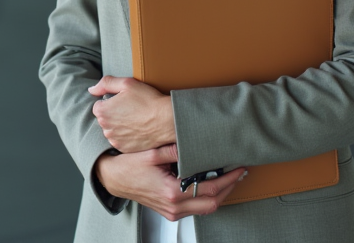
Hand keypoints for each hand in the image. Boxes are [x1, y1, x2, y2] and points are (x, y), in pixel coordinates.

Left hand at [88, 76, 174, 152]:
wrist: (165, 120)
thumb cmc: (147, 100)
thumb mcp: (127, 83)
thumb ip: (105, 83)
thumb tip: (91, 90)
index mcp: (103, 111)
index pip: (99, 105)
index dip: (111, 101)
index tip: (124, 101)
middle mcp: (106, 128)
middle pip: (105, 119)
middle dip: (114, 114)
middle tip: (132, 109)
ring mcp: (115, 140)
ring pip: (112, 130)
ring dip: (120, 126)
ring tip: (136, 119)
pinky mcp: (124, 148)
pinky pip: (121, 141)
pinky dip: (127, 136)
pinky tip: (138, 129)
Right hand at [95, 144, 247, 221]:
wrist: (113, 179)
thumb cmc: (128, 166)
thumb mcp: (152, 153)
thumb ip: (175, 149)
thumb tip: (194, 141)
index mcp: (172, 192)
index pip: (210, 189)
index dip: (228, 178)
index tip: (238, 167)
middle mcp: (174, 206)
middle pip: (213, 203)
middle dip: (230, 188)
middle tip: (239, 172)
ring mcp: (172, 212)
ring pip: (206, 208)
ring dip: (221, 194)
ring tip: (229, 177)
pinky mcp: (170, 212)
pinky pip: (196, 209)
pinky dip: (208, 197)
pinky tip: (211, 184)